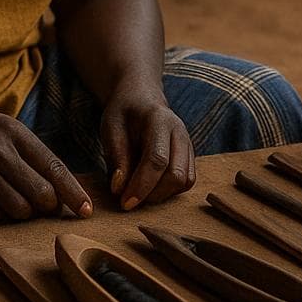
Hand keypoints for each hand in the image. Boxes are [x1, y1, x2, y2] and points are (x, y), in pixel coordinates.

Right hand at [0, 101, 92, 221]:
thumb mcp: (7, 127)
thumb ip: (33, 153)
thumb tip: (62, 186)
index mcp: (15, 134)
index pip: (54, 168)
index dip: (74, 193)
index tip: (86, 210)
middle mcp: (1, 154)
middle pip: (42, 195)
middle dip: (50, 206)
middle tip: (47, 205)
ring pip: (21, 210)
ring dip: (26, 212)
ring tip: (19, 200)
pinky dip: (1, 215)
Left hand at [99, 93, 195, 210]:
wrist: (141, 98)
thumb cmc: (124, 113)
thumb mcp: (111, 128)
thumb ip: (116, 157)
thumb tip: (119, 189)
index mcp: (159, 120)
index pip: (157, 160)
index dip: (142, 185)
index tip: (125, 203)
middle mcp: (180, 132)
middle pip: (176, 175)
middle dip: (152, 194)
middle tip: (128, 198)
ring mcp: (189, 144)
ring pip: (185, 181)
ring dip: (161, 194)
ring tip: (138, 190)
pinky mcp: (190, 156)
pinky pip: (187, 182)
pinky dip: (169, 191)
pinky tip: (150, 186)